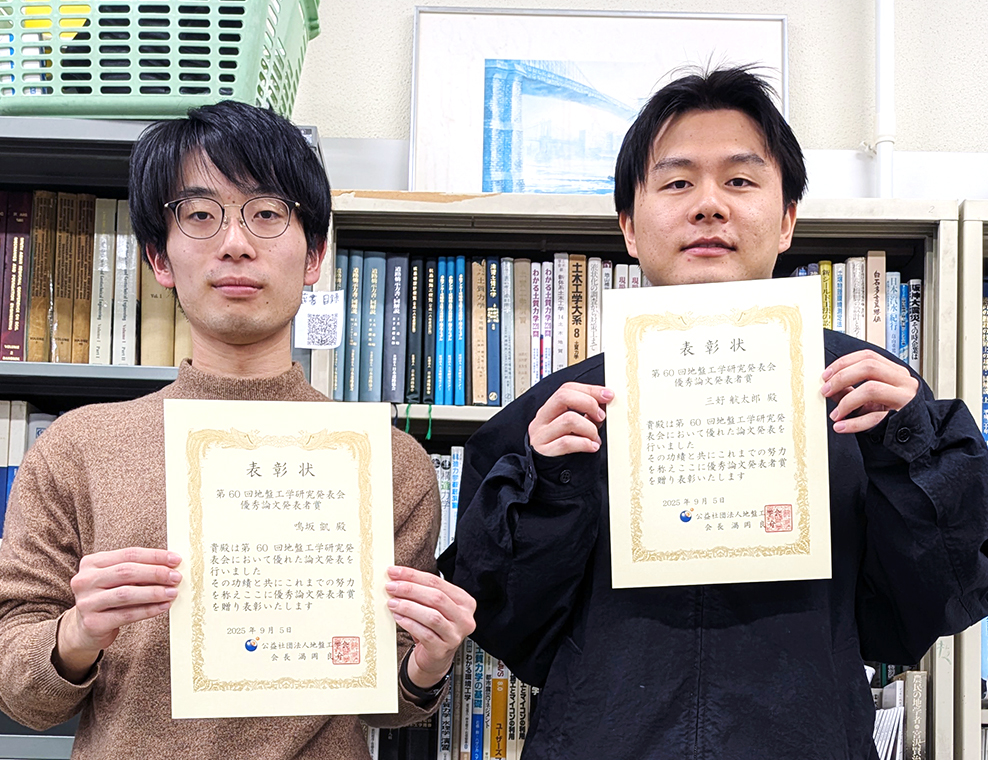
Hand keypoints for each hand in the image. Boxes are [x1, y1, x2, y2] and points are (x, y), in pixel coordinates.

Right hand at [55, 548, 181, 682]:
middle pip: (126, 572)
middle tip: (176, 577)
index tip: (176, 559)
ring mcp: (86, 602)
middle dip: (156, 573)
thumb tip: (171, 565)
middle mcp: (85, 581)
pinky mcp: (93, 623)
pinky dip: (148, 610)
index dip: (154, 556)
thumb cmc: (108, 596)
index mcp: (91, 563)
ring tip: (173, 592)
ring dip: (154, 592)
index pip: (128, 554)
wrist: (86, 628)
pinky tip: (163, 606)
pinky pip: (126, 615)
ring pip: (126, 594)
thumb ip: (137, 569)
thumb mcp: (116, 578)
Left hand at [386, 566, 475, 687]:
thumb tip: (397, 577)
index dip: (413, 575)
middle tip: (391, 587)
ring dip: (408, 607)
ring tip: (392, 603)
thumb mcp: (433, 606)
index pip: (437, 582)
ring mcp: (455, 635)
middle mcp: (464, 618)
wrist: (434, 657)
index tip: (394, 572)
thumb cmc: (433, 627)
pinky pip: (425, 634)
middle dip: (410, 590)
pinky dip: (409, 624)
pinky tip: (398, 617)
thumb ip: (422, 591)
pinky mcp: (443, 650)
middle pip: (436, 597)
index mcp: (464, 601)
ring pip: (432, 616)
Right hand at [528, 382, 613, 456]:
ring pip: (568, 419)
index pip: (566, 389)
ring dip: (589, 428)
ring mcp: (541, 436)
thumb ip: (585, 415)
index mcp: (548, 411)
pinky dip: (584, 443)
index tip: (608, 395)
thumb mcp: (573, 429)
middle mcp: (541, 421)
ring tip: (595, 439)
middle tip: (601, 416)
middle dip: (589, 403)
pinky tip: (592, 447)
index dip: (590, 389)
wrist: (548, 478)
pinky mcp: (545, 452)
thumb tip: (604, 402)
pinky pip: (567, 442)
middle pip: (563, 396)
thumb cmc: (563, 452)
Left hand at [821, 349, 918, 433]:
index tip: (826, 375)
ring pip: (871, 389)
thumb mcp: (872, 398)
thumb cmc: (894, 413)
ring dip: (846, 401)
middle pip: (869, 367)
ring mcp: (905, 398)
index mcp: (894, 372)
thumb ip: (851, 390)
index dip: (844, 363)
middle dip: (842, 377)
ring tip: (835, 414)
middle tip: (826, 391)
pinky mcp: (902, 417)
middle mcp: (902, 381)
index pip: (868, 356)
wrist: (918, 433)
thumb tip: (829, 387)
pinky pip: (875, 418)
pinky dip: (854, 423)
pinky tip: (841, 426)